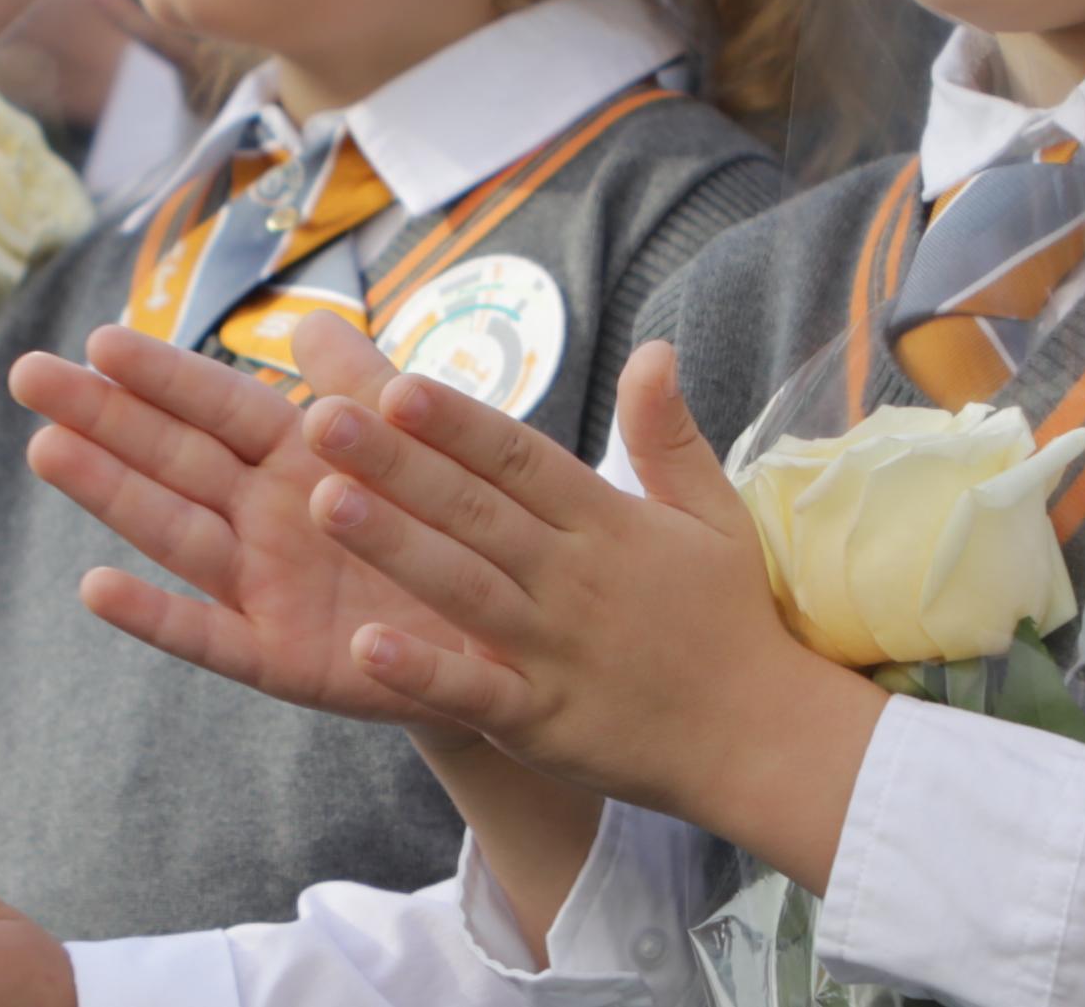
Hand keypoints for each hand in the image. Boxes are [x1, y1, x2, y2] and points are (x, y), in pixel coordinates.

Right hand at [14, 319, 474, 726]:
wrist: (501, 643)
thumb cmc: (442, 536)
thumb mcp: (417, 452)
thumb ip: (366, 391)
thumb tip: (311, 324)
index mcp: (295, 460)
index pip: (218, 404)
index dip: (162, 374)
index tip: (98, 340)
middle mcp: (264, 519)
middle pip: (173, 457)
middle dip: (103, 416)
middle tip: (26, 375)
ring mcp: (264, 588)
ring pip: (175, 531)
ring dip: (110, 491)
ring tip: (46, 449)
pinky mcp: (279, 659)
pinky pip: (207, 636)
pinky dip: (152, 615)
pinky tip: (95, 586)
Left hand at [297, 344, 895, 887]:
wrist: (763, 737)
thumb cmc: (729, 618)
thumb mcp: (715, 513)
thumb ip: (667, 434)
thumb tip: (654, 347)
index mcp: (608, 522)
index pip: (521, 459)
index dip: (458, 421)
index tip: (396, 384)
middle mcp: (573, 578)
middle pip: (474, 511)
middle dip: (396, 464)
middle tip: (320, 419)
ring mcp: (555, 650)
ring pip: (462, 589)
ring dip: (393, 547)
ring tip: (324, 504)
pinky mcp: (543, 719)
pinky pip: (474, 691)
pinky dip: (421, 671)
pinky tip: (363, 645)